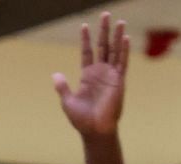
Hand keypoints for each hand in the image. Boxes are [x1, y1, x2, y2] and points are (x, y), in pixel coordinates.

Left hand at [53, 12, 127, 137]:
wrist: (94, 131)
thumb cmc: (81, 120)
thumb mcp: (67, 102)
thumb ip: (62, 87)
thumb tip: (55, 74)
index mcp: (87, 76)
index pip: (87, 52)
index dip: (86, 40)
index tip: (84, 26)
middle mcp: (100, 72)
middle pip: (102, 47)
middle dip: (104, 31)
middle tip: (105, 15)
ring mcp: (110, 75)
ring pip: (114, 51)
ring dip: (116, 36)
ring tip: (119, 21)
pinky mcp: (119, 81)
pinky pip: (122, 63)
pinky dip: (124, 50)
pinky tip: (125, 38)